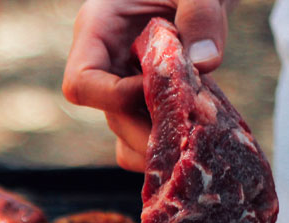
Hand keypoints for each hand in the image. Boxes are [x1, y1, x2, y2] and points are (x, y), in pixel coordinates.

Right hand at [62, 0, 231, 170]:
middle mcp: (107, 62)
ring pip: (128, 134)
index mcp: (98, 29)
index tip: (161, 88)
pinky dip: (172, 143)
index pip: (82, 83)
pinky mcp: (149, 98)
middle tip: (194, 133)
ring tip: (201, 133)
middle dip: (150, 130)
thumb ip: (201, 13)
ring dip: (162, 143)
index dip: (116, 97)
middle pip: (111, 117)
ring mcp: (126, 84)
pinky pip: (147, 135)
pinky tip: (203, 130)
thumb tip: (206, 63)